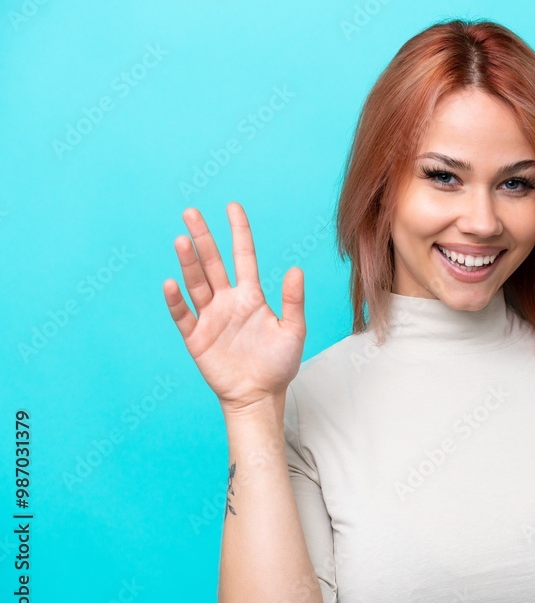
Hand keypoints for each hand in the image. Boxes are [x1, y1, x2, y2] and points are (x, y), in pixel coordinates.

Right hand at [163, 202, 305, 412]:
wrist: (259, 396)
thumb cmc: (279, 364)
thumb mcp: (293, 331)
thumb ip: (293, 301)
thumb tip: (296, 269)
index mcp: (251, 296)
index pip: (243, 256)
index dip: (238, 231)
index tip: (232, 206)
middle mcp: (228, 301)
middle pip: (213, 263)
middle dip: (203, 237)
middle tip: (191, 212)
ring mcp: (210, 317)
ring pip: (196, 283)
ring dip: (188, 263)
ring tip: (181, 240)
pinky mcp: (196, 337)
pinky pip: (183, 316)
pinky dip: (176, 301)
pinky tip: (171, 283)